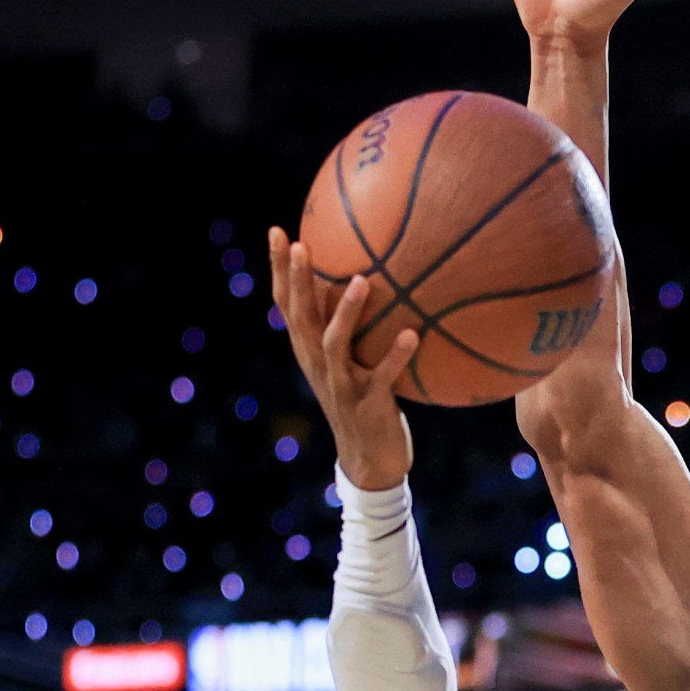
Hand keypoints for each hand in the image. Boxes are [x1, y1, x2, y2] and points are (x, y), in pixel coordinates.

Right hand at [270, 227, 417, 490]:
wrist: (370, 460)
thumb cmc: (364, 401)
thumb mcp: (350, 363)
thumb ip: (349, 327)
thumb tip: (367, 279)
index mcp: (309, 351)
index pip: (286, 303)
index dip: (278, 269)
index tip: (277, 230)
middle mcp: (317, 364)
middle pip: (300, 316)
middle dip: (297, 279)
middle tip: (300, 244)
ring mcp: (340, 384)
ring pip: (334, 343)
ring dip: (347, 312)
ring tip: (362, 281)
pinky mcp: (368, 404)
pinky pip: (382, 376)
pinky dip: (395, 355)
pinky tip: (412, 334)